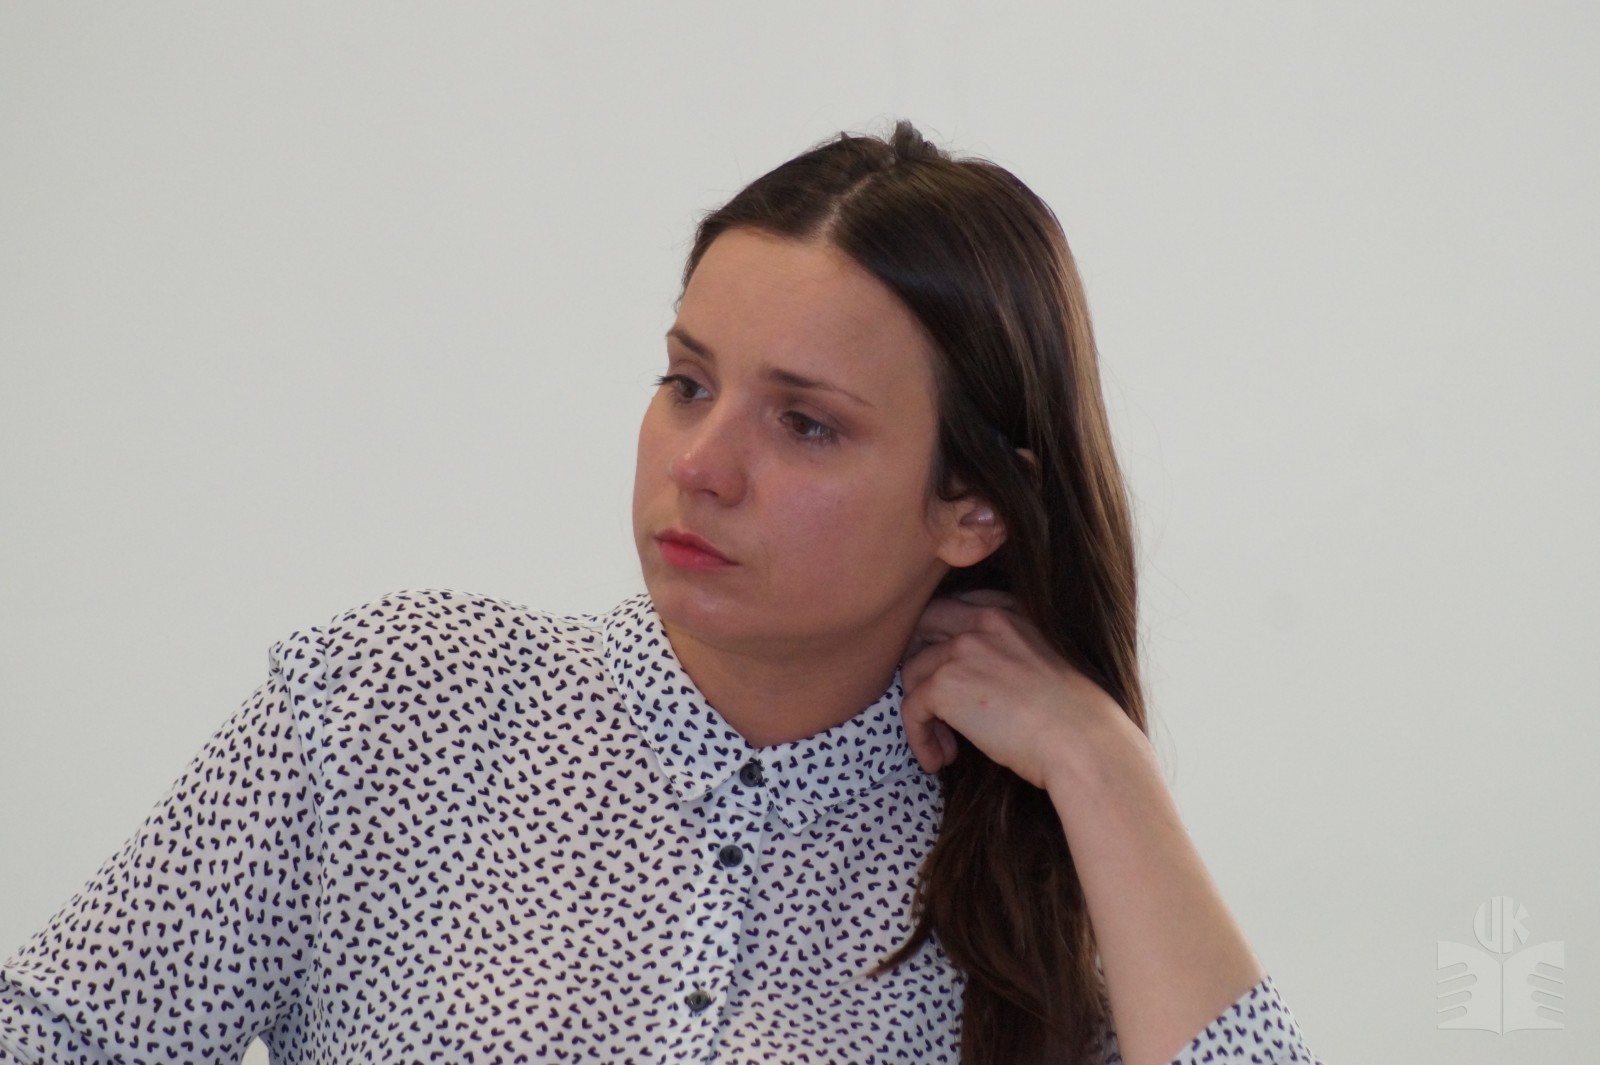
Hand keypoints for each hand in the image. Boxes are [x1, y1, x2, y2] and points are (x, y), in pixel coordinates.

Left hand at [899, 589, 1132, 790]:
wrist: (1081, 741)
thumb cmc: (1073, 716)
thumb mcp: (1041, 661)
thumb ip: (1003, 652)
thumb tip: (968, 679)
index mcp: (1009, 611)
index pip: (955, 608)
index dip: (941, 640)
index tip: (947, 672)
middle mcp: (982, 621)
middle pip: (922, 627)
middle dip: (918, 662)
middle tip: (929, 701)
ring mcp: (960, 650)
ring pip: (912, 673)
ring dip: (923, 712)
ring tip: (946, 746)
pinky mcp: (944, 686)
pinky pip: (911, 709)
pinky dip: (919, 738)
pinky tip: (938, 759)